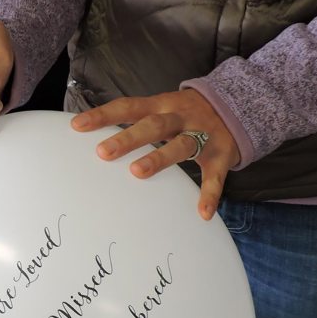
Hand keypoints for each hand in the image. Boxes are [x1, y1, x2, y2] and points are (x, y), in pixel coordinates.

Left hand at [70, 89, 240, 220]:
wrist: (238, 105)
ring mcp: (203, 135)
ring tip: (137, 173)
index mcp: (160, 105)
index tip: (77, 126)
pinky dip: (210, 194)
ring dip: (159, 159)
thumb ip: (135, 119)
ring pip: (181, 145)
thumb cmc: (185, 112)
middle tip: (103, 152)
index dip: (103, 115)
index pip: (128, 107)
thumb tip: (94, 134)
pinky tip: (202, 213)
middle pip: (153, 125)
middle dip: (128, 138)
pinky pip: (215, 176)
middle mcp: (180, 117)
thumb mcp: (162, 107)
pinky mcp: (221, 154)